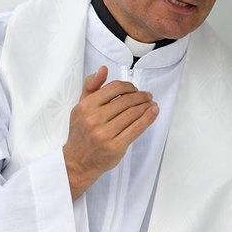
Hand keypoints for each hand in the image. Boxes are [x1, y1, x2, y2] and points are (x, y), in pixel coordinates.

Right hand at [63, 66, 158, 199]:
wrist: (77, 161)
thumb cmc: (81, 132)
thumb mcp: (81, 107)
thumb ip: (91, 86)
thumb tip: (104, 69)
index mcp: (86, 106)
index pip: (114, 88)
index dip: (128, 86)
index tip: (134, 89)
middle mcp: (94, 119)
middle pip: (126, 100)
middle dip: (141, 96)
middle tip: (147, 95)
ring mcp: (105, 134)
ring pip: (133, 114)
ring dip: (147, 106)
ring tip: (151, 103)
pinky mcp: (115, 146)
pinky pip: (136, 128)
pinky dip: (148, 118)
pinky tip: (153, 112)